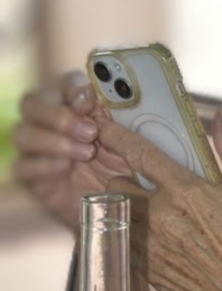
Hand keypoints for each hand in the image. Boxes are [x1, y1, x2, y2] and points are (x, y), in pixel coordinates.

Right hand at [13, 72, 131, 228]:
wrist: (120, 207)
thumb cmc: (127, 167)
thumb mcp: (131, 142)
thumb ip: (119, 120)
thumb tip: (115, 99)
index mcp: (79, 107)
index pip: (65, 83)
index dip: (73, 89)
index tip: (88, 102)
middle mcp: (53, 123)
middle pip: (32, 103)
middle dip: (59, 115)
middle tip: (90, 132)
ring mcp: (38, 150)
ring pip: (23, 132)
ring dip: (54, 141)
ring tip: (86, 154)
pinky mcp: (32, 177)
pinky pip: (22, 166)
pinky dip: (44, 164)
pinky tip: (65, 168)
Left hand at [99, 106, 221, 290]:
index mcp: (186, 193)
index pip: (140, 155)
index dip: (118, 136)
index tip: (106, 126)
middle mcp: (161, 218)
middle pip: (118, 185)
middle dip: (125, 177)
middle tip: (145, 179)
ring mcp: (150, 247)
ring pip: (116, 214)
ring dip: (127, 206)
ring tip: (151, 207)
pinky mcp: (147, 271)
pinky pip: (124, 242)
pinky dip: (132, 233)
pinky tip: (158, 236)